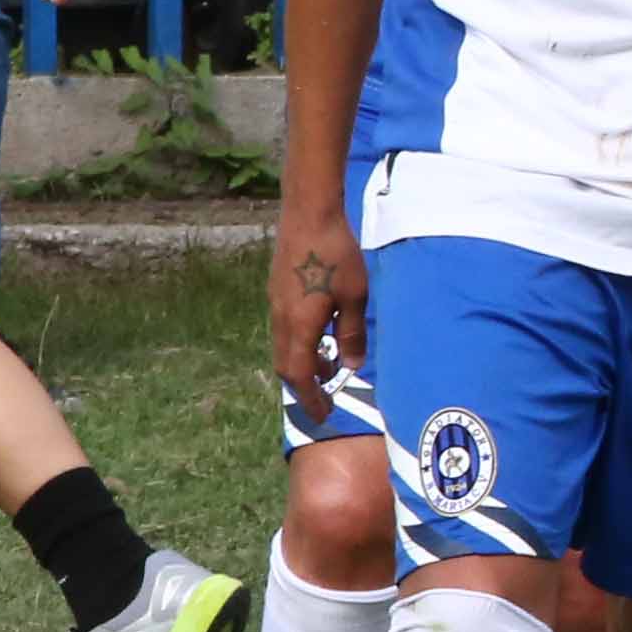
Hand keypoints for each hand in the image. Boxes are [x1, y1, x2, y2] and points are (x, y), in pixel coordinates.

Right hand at [270, 204, 366, 399]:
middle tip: (326, 400)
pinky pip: (285, 330)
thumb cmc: (336, 255)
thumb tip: (351, 367)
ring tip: (331, 369)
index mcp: (299, 326)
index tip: (324, 415)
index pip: (300, 375)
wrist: (308, 215)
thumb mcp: (355, 297)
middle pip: (287, 366)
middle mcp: (281, 320)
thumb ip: (352, 334)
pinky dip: (301, 345)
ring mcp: (275, 305)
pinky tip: (322, 337)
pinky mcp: (277, 292)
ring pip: (285, 348)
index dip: (311, 398)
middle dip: (305, 387)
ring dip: (305, 364)